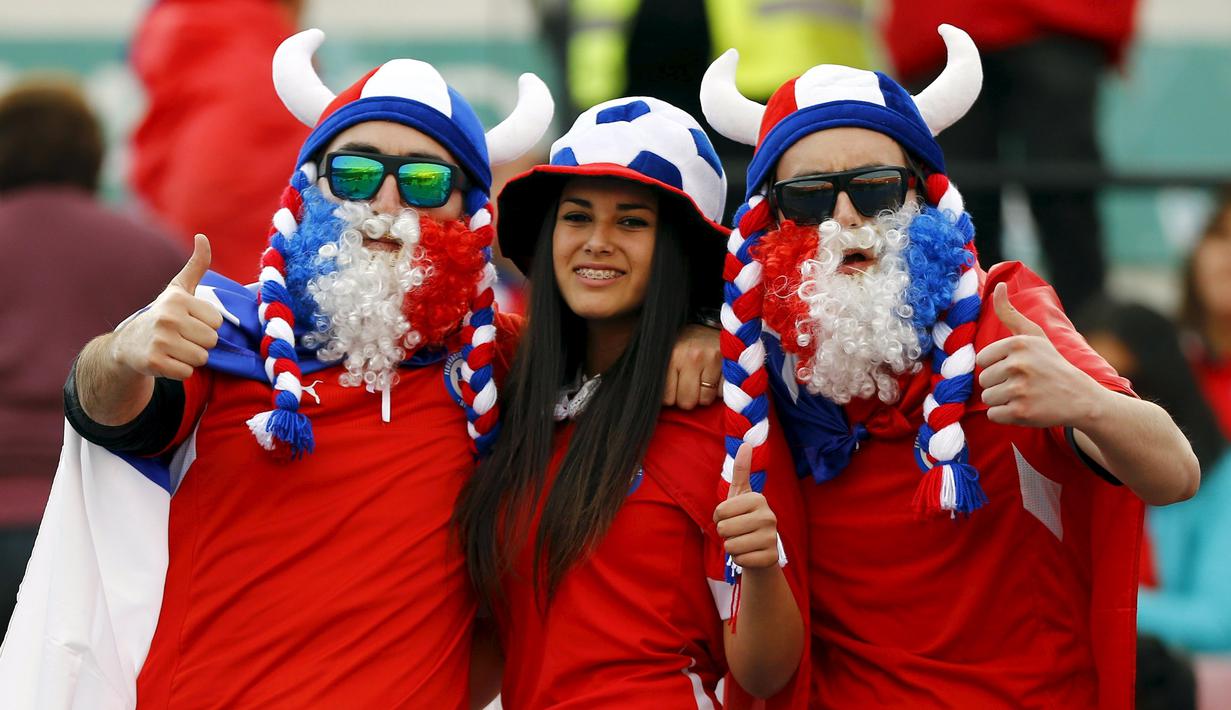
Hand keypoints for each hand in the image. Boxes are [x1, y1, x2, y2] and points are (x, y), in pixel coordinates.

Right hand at [111, 233, 222, 379]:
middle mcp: (167, 318)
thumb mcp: (178, 289)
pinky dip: (179, 371)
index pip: (217, 322)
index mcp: (178, 300)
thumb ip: (196, 265)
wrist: (127, 346)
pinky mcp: (154, 362)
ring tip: (174, 350)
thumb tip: (202, 237)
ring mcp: (159, 340)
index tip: (188, 323)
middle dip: (200, 344)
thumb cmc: (163, 316)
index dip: (206, 326)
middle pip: (211, 341)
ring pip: (201, 358)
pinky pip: (187, 373)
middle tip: (181, 339)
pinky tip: (166, 361)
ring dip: (191, 358)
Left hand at [664, 324, 721, 408]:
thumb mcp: (668, 355)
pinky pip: (722, 393)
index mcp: (672, 356)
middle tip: (690, 383)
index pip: (667, 398)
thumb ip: (663, 377)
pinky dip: (719, 390)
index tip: (674, 386)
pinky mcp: (729, 364)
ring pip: (705, 400)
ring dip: (704, 394)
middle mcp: (692, 357)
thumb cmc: (685, 343)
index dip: (671, 396)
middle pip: (687, 402)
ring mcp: (712, 360)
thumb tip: (657, 402)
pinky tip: (714, 376)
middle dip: (688, 397)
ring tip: (702, 378)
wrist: (708, 323)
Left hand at [713, 443, 778, 569]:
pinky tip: (749, 555)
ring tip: (743, 543)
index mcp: (758, 498)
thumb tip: (745, 443)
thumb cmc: (745, 519)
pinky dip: (740, 560)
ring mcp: (772, 537)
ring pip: (730, 546)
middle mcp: (769, 516)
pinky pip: (740, 560)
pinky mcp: (771, 557)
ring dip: (731, 547)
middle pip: (724, 529)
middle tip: (737, 532)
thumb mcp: (741, 495)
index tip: (731, 518)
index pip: (720, 511)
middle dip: (724, 534)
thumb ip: (741, 470)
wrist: (760, 550)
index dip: (719, 518)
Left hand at [975, 282, 1104, 428]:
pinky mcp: (1021, 412)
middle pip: (983, 380)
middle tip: (1024, 384)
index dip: (997, 366)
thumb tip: (998, 285)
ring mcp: (1020, 390)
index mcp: (1018, 344)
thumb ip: (1010, 312)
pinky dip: (1005, 415)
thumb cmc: (1052, 364)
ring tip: (1025, 395)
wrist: (1081, 397)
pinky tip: (1025, 408)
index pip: (982, 360)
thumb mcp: (1034, 335)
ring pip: (987, 398)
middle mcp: (1018, 365)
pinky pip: (993, 415)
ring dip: (1002, 400)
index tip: (1018, 367)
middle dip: (1000, 384)